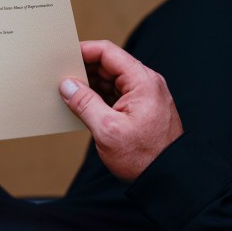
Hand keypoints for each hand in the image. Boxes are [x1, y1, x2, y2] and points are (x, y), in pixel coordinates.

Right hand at [59, 40, 182, 181]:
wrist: (170, 179)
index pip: (108, 52)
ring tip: (69, 93)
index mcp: (142, 81)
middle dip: (84, 69)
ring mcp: (145, 95)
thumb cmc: (144, 157)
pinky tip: (84, 105)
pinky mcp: (141, 108)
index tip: (64, 56)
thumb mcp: (107, 130)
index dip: (84, 51)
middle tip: (61, 77)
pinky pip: (116, 94)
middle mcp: (146, 83)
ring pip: (111, 79)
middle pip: (109, 64)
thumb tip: (67, 85)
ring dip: (90, 84)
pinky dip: (99, 96)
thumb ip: (84, 103)